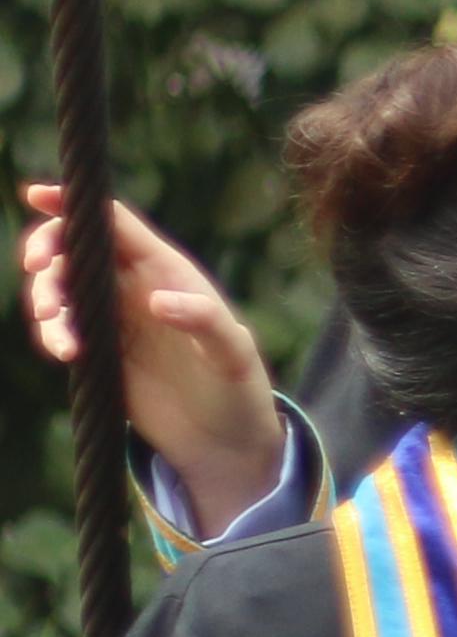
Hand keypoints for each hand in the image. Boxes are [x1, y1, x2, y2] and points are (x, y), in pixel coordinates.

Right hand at [22, 182, 280, 526]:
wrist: (223, 442)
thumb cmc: (238, 389)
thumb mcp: (233, 355)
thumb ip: (205, 322)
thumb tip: (157, 301)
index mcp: (167, 270)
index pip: (114, 222)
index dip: (76, 203)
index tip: (39, 194)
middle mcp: (135, 286)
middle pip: (75, 248)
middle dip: (47, 250)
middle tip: (37, 268)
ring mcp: (113, 317)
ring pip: (60, 287)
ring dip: (45, 299)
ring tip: (59, 334)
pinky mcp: (98, 349)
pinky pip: (61, 327)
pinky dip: (53, 333)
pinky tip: (65, 352)